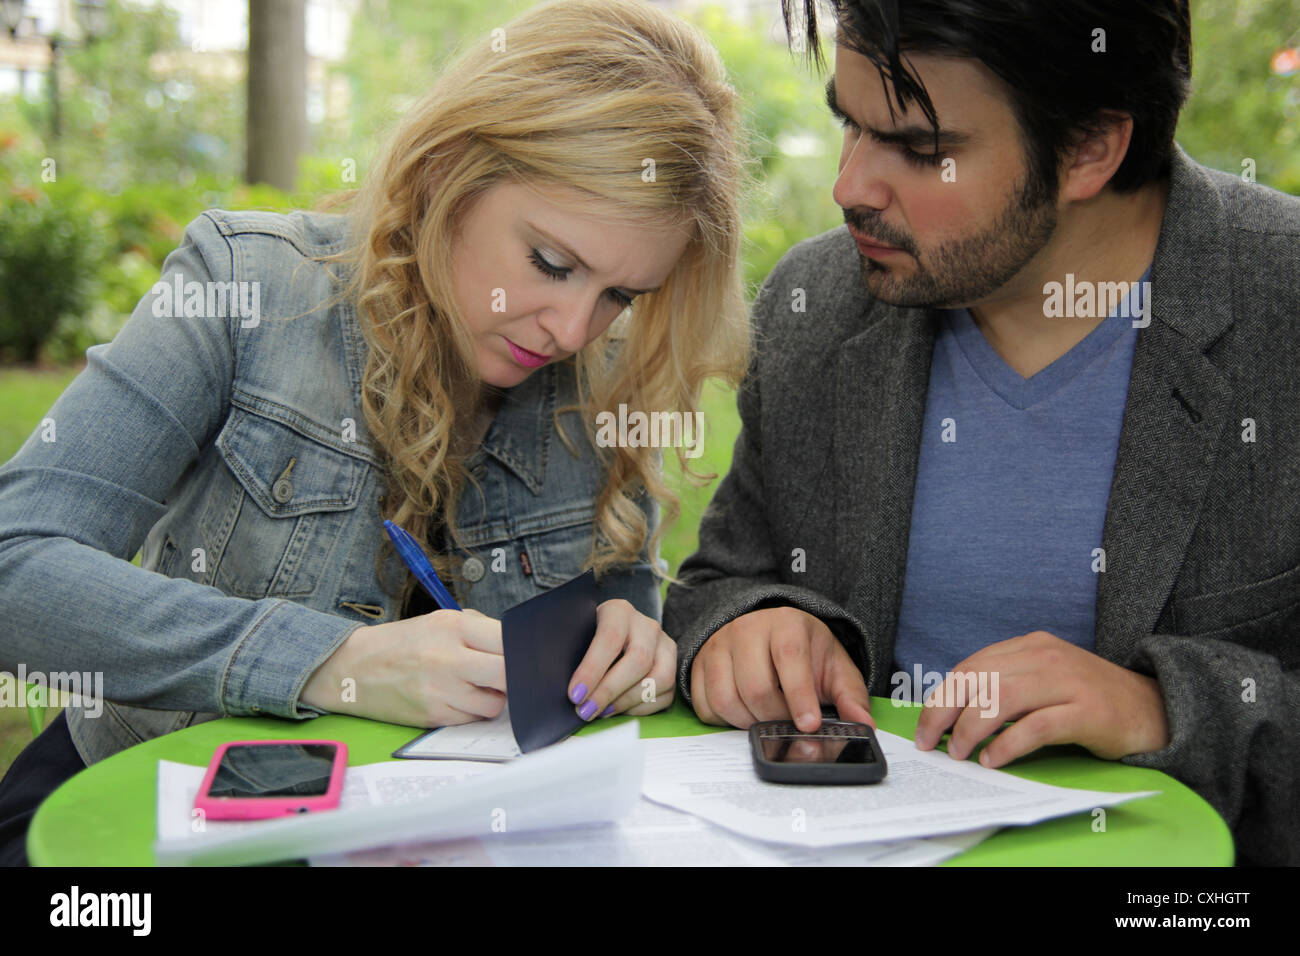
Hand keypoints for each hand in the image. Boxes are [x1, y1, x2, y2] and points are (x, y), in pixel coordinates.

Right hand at [301, 608, 504, 727]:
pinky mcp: (433, 715)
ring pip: (494, 704)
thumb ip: (479, 631)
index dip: (523, 651)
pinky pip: (472, 719)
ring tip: (479, 687)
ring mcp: (441, 690)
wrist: (352, 667)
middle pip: (508, 675)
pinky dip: (472, 712)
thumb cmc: (402, 643)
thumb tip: (517, 648)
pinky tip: (459, 699)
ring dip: (494, 698)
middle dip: (515, 678)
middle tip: (510, 676)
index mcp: (454, 627)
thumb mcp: (440, 621)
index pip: (510, 641)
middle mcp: (449, 657)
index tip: (525, 656)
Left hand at [567, 599, 675, 719]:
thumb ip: (574, 655)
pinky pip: (665, 695)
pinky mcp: (674, 666)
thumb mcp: (579, 635)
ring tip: (602, 711)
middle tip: (586, 710)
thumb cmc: (590, 636)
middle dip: (609, 691)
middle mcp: (647, 626)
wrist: (613, 633)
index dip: (592, 670)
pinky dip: (641, 708)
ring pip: (659, 679)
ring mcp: (664, 646)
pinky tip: (619, 709)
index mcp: (619, 611)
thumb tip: (572, 690)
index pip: (609, 639)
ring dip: (627, 702)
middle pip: (638, 660)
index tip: (575, 695)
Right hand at [689, 606, 871, 731]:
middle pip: (755, 686)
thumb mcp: (834, 667)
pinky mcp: (700, 664)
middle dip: (775, 717)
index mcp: (785, 624)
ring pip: (725, 698)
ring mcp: (718, 646)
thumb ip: (850, 695)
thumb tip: (864, 724)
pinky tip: (743, 714)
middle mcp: (746, 629)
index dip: (799, 695)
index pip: (790, 658)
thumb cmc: (804, 651)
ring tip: (765, 719)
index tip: (809, 724)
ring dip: (747, 721)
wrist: (768, 631)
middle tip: (788, 725)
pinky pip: (704, 704)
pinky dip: (724, 720)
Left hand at [913, 630, 1169, 766]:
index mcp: (1030, 647)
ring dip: (971, 728)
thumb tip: (953, 713)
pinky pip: (1036, 726)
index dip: (942, 696)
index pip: (971, 666)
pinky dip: (1007, 745)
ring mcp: (1067, 681)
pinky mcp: (1087, 710)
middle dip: (944, 712)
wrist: (1155, 709)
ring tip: (959, 753)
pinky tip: (993, 760)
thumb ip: (1006, 687)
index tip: (925, 724)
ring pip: (1001, 698)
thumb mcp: (1043, 681)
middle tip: (930, 742)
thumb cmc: (1090, 700)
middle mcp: (1045, 657)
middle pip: (978, 679)